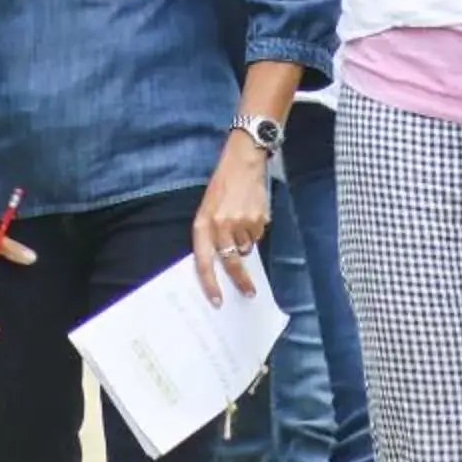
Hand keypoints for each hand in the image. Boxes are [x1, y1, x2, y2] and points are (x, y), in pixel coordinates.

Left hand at [191, 134, 270, 305]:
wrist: (243, 161)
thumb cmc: (222, 186)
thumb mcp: (208, 208)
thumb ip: (212, 233)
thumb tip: (224, 261)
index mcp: (203, 224)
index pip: (203, 261)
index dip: (209, 283)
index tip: (217, 300)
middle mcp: (221, 225)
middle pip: (231, 262)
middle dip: (240, 280)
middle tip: (249, 292)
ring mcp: (240, 222)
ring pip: (247, 248)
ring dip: (246, 242)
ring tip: (243, 220)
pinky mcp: (258, 218)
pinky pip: (258, 235)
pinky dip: (255, 230)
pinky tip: (251, 213)